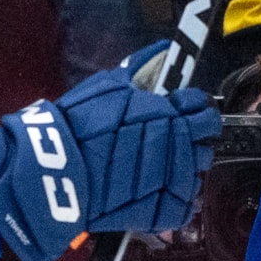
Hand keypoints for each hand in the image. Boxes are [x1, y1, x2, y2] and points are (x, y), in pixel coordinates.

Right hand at [0, 68, 220, 260]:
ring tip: (161, 167)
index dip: (195, 109)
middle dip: (194, 138)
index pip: (202, 108)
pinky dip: (177, 200)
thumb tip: (164, 49)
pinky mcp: (160, 210)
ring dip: (184, 168)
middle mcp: (175, 144)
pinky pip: (185, 206)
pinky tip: (159, 191)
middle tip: (174, 140)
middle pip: (205, 140)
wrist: (55, 167)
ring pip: (196, 172)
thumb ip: (140, 67)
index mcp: (166, 111)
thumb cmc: (77, 124)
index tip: (186, 111)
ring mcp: (170, 179)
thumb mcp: (107, 85)